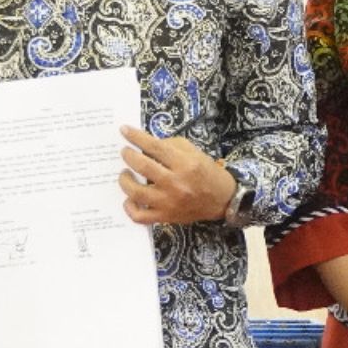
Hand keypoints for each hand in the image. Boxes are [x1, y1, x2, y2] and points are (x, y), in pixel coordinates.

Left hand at [118, 126, 236, 226]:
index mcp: (184, 164)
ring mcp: (168, 203)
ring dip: (125, 180)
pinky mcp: (165, 217)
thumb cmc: (208, 173)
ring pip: (136, 192)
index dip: (136, 137)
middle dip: (128, 155)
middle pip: (142, 166)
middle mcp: (175, 183)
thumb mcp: (195, 152)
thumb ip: (172, 145)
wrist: (222, 200)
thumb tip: (147, 144)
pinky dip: (129, 208)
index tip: (124, 130)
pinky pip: (140, 216)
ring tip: (125, 174)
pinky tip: (129, 199)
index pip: (154, 147)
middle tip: (125, 152)